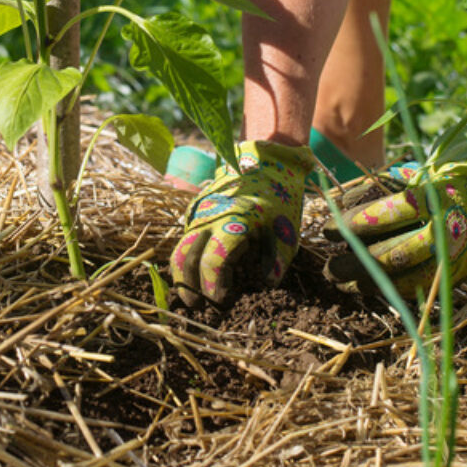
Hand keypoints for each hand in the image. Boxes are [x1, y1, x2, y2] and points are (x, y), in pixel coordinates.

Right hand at [170, 141, 313, 305]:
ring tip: (195, 292)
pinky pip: (186, 236)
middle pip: (183, 257)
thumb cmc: (279, 197)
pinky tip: (201, 268)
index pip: (212, 262)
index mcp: (232, 221)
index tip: (222, 302)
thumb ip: (278, 259)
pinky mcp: (195, 208)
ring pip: (180, 246)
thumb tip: (268, 285)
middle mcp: (208, 216)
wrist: (264, 161)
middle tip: (196, 305)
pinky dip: (190, 256)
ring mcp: (198, 210)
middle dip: (186, 285)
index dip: (213, 287)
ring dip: (185, 272)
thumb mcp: (286, 228)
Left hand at [323, 151, 466, 296]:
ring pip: (406, 277)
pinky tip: (369, 288)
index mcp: (435, 198)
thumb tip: (343, 202)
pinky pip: (421, 286)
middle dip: (355, 262)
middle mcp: (445, 229)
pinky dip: (392, 289)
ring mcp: (454, 255)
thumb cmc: (456, 178)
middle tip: (328, 267)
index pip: (387, 214)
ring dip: (369, 283)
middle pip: (393, 253)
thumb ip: (387, 186)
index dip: (354, 223)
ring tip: (341, 283)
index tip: (328, 229)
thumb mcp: (423, 172)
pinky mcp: (458, 272)